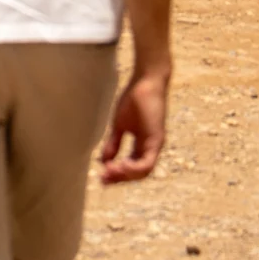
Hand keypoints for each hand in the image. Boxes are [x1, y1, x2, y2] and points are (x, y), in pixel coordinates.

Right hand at [98, 66, 168, 184]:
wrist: (145, 80)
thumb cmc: (133, 98)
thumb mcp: (119, 125)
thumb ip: (113, 144)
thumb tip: (103, 162)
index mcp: (142, 144)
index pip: (131, 166)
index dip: (117, 174)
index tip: (101, 177)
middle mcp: (150, 148)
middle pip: (136, 173)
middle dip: (119, 178)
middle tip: (103, 179)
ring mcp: (155, 145)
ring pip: (143, 172)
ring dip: (126, 175)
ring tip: (110, 172)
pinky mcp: (157, 140)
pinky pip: (147, 163)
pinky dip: (134, 169)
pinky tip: (121, 165)